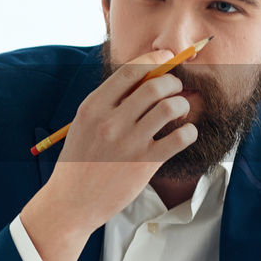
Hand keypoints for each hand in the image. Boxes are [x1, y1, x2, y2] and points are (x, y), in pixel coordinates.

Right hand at [19, 48, 197, 260]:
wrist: (71, 202)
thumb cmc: (79, 161)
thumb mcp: (84, 124)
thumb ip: (108, 103)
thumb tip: (144, 80)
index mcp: (93, 106)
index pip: (130, 70)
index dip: (154, 59)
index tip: (166, 58)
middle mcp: (110, 121)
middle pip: (155, 86)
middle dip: (173, 83)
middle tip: (176, 89)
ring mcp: (129, 142)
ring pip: (170, 108)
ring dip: (182, 105)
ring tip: (180, 111)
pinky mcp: (144, 164)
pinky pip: (180, 138)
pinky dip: (189, 132)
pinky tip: (186, 134)